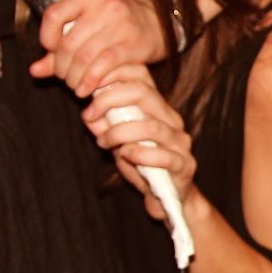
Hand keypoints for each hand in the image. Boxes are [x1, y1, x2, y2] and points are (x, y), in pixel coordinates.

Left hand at [29, 0, 168, 93]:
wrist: (160, 22)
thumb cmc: (117, 24)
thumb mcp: (90, 24)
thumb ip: (61, 45)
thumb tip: (34, 70)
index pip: (54, 15)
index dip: (46, 39)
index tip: (52, 51)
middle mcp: (105, 5)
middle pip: (68, 43)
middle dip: (61, 67)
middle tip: (64, 77)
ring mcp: (121, 24)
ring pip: (83, 57)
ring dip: (74, 77)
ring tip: (74, 85)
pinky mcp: (132, 44)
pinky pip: (103, 65)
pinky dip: (90, 81)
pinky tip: (87, 89)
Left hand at [81, 71, 197, 212]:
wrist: (169, 199)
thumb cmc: (141, 165)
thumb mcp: (117, 141)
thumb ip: (104, 124)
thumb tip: (88, 112)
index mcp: (157, 107)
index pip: (140, 73)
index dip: (112, 73)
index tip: (87, 90)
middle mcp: (172, 118)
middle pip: (143, 92)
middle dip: (108, 100)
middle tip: (89, 114)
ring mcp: (180, 141)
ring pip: (149, 126)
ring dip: (118, 132)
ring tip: (103, 141)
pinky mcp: (184, 165)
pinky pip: (161, 156)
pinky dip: (137, 155)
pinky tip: (125, 157)